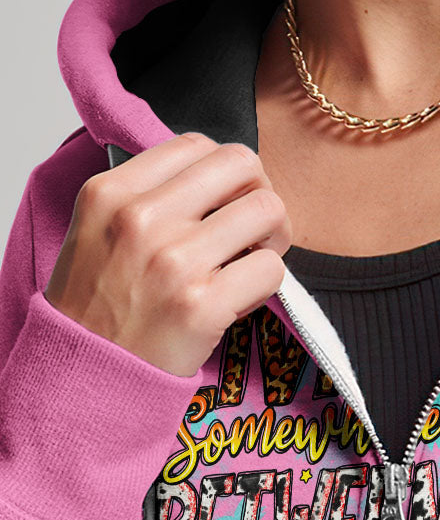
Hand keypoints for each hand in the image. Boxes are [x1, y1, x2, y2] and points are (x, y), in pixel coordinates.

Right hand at [44, 132, 292, 376]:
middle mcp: (141, 219)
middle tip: (254, 225)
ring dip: (274, 236)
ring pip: (268, 211)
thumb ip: (148, 195)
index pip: (197, 145)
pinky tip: (242, 296)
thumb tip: (215, 179)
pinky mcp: (203, 305)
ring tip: (254, 258)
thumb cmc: (97, 306)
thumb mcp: (97, 230)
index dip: (225, 172)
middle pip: (242, 164)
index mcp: (112, 192)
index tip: (225, 199)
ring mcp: (174, 261)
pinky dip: (267, 282)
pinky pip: (272, 269)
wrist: (85, 374)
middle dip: (259, 191)